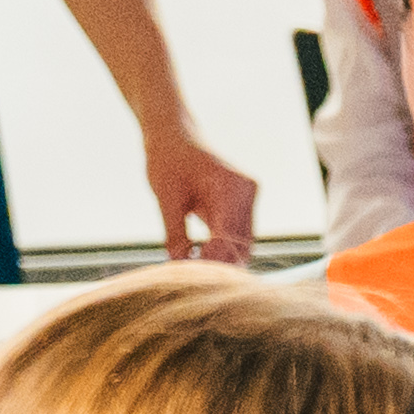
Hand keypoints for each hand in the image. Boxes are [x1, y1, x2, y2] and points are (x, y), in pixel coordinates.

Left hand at [143, 127, 264, 265]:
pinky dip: (220, 249)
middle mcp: (248, 193)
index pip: (230, 239)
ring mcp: (248, 199)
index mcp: (232, 189)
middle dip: (219, 266)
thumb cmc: (167, 160)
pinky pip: (237, 236)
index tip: (189, 277)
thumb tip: (179, 267)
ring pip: (242, 245)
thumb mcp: (165, 197)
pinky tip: (197, 255)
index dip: (212, 263)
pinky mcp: (242, 205)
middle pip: (242, 246)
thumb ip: (175, 234)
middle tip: (189, 280)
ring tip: (191, 269)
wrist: (172, 134)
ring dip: (221, 260)